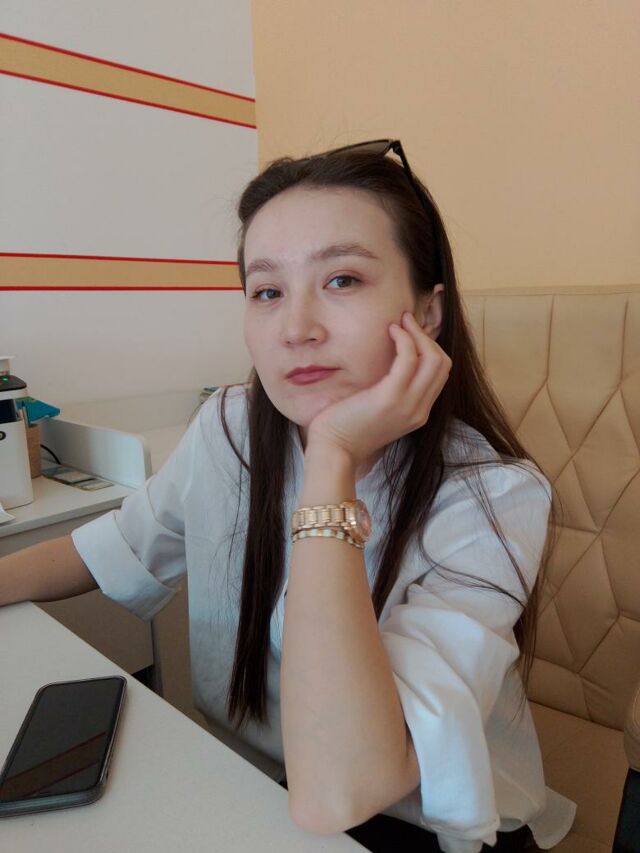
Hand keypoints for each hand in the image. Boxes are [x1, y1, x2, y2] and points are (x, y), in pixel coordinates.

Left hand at [306, 311, 451, 469]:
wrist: (333, 452)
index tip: (411, 333)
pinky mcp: (391, 397)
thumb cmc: (346, 429)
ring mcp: (409, 405)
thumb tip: (388, 364)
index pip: (439, 374)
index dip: (429, 348)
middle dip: (427, 337)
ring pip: (433, 358)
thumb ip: (390, 392)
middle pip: (443, 363)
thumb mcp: (377, 410)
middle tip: (406, 321)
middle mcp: (420, 410)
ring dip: (417, 334)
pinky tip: (391, 331)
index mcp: (418, 413)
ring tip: (399, 322)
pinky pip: (409, 359)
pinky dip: (404, 339)